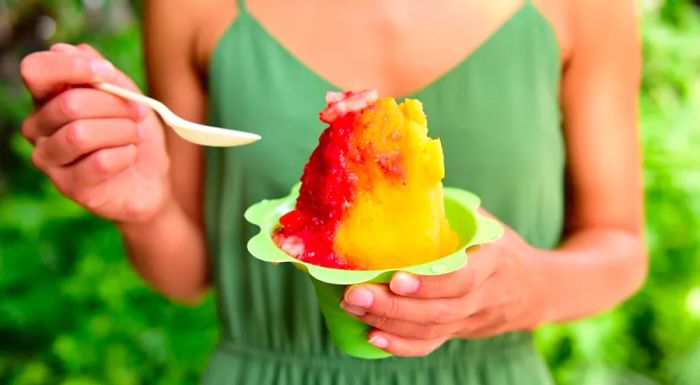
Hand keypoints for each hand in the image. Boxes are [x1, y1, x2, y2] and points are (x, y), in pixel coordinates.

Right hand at [20, 43, 169, 222]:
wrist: (150, 181)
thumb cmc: (134, 135)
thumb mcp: (128, 97)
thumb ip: (105, 74)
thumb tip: (73, 50)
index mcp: (48, 98)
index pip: (36, 70)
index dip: (72, 66)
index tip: (106, 71)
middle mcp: (38, 127)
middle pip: (70, 103)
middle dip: (115, 105)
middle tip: (138, 113)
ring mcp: (49, 158)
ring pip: (81, 134)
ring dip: (121, 131)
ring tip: (134, 135)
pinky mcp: (68, 186)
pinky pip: (98, 162)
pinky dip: (125, 155)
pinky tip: (129, 156)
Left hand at [340, 226, 546, 356]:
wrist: (536, 289)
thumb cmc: (501, 248)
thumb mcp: (486, 225)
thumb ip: (450, 213)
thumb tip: (403, 188)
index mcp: (494, 262)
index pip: (463, 278)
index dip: (429, 283)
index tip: (395, 279)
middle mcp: (485, 296)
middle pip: (441, 310)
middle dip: (393, 306)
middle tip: (355, 295)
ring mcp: (473, 320)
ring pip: (433, 330)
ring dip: (389, 322)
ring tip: (354, 308)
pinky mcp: (460, 333)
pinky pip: (432, 345)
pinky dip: (401, 345)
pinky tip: (373, 336)